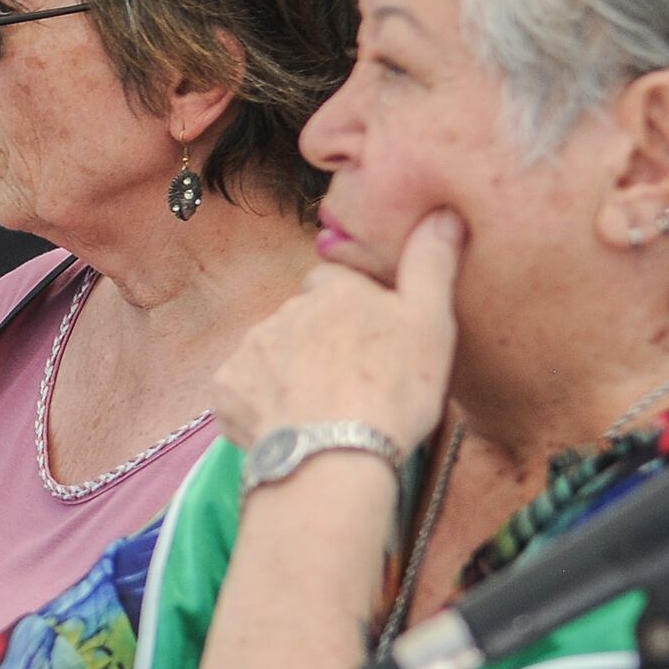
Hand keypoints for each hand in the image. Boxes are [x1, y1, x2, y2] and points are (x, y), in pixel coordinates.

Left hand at [210, 209, 463, 456]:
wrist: (334, 454)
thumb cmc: (392, 389)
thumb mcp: (431, 323)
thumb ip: (432, 264)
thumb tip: (442, 213)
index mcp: (333, 291)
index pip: (334, 287)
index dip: (352, 314)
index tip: (369, 345)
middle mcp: (286, 310)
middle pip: (301, 323)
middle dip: (317, 345)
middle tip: (348, 385)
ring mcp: (251, 349)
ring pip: (271, 356)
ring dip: (288, 376)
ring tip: (320, 413)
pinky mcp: (226, 388)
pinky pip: (244, 392)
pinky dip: (261, 407)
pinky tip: (287, 429)